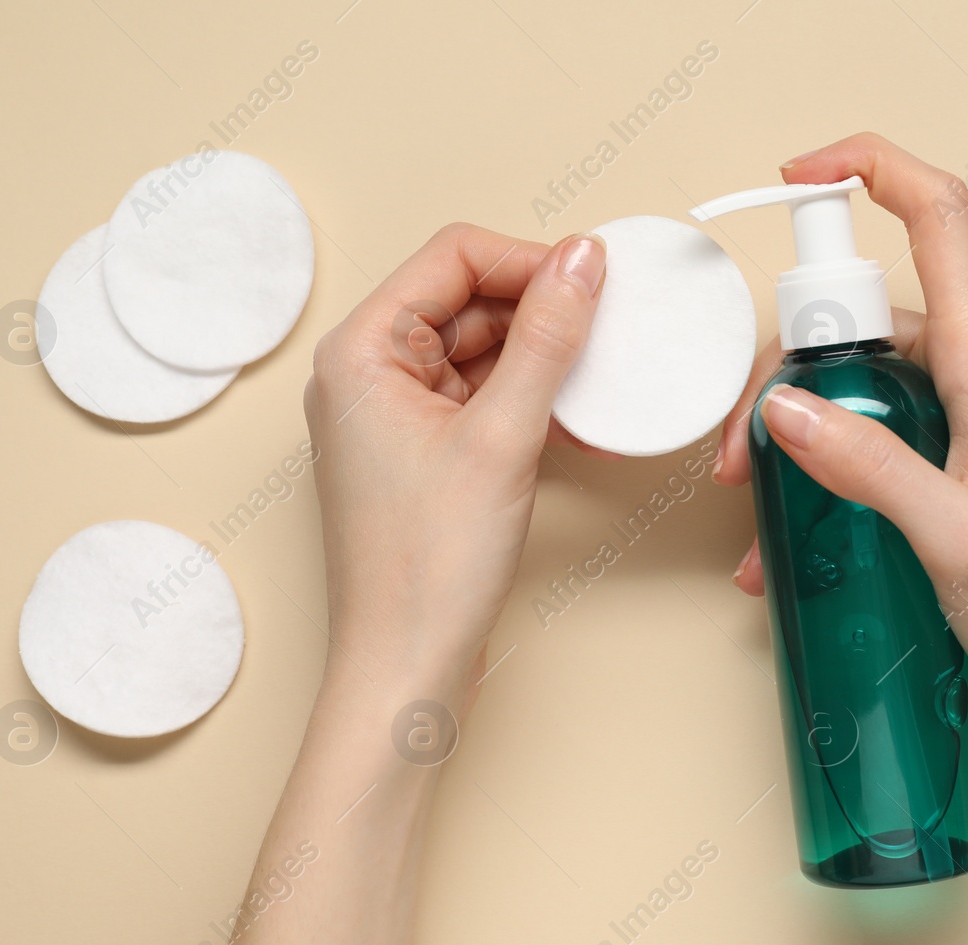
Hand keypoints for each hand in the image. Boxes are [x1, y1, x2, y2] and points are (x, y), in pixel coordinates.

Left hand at [303, 224, 605, 700]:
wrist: (405, 665)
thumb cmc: (427, 567)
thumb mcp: (503, 436)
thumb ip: (547, 339)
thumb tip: (582, 262)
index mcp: (361, 350)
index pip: (452, 257)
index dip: (529, 259)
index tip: (594, 281)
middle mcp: (367, 374)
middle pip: (467, 299)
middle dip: (540, 313)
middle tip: (606, 332)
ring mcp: (392, 415)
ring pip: (479, 351)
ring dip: (540, 362)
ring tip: (596, 383)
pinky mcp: (421, 453)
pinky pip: (480, 399)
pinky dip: (528, 402)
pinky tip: (577, 423)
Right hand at [716, 134, 967, 715]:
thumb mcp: (953, 536)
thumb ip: (868, 466)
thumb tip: (784, 409)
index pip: (938, 215)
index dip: (867, 167)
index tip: (792, 174)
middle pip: (860, 309)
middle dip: (781, 367)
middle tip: (740, 451)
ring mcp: (966, 404)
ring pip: (854, 374)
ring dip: (794, 428)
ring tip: (756, 503)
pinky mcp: (955, 444)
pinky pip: (872, 424)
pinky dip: (824, 462)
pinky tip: (792, 534)